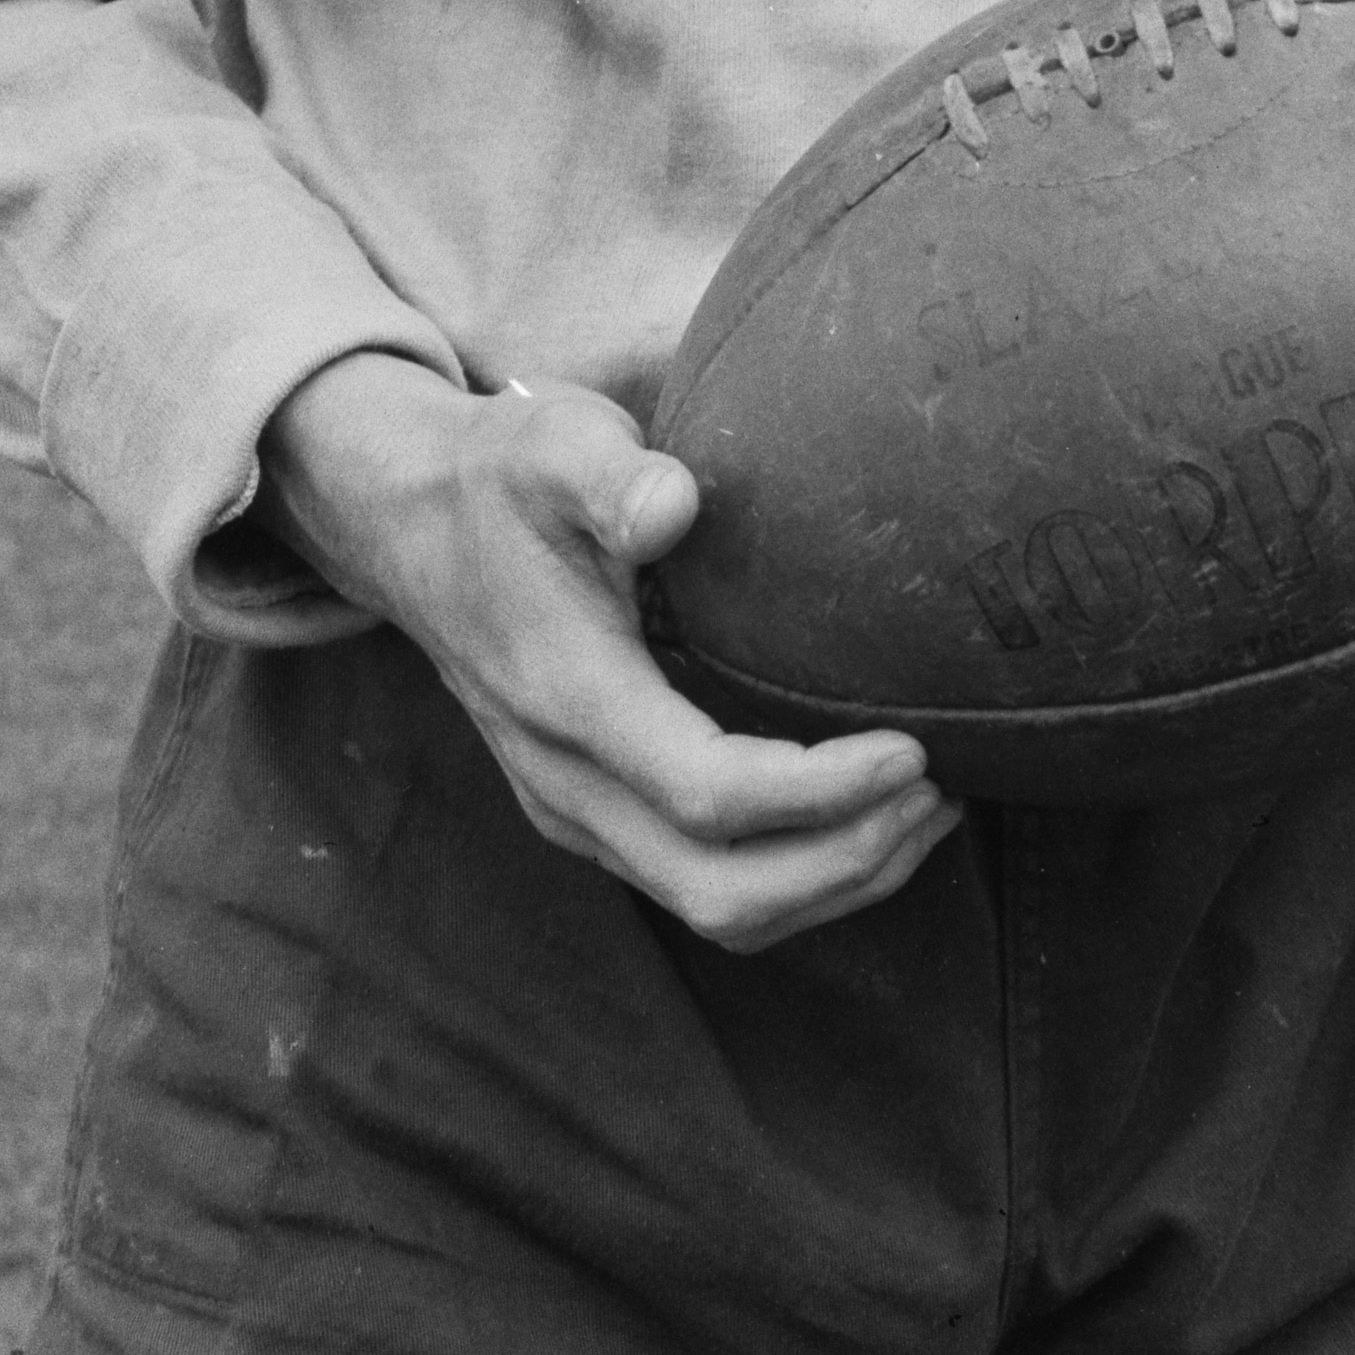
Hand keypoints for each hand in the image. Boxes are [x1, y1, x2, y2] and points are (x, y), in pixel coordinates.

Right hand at [260, 354, 960, 951]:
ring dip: (833, 882)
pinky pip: (703, 885)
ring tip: (931, 812)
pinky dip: (797, 876)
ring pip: (717, 909)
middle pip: (722, 891)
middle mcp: (567, 783)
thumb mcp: (552, 445)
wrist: (409, 526)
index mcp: (567, 699)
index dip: (821, 791)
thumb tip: (677, 505)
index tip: (915, 747)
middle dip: (847, 860)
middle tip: (945, 789)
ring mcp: (576, 811)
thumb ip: (612, 474)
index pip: (709, 794)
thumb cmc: (500, 477)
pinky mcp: (595, 812)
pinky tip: (864, 814)